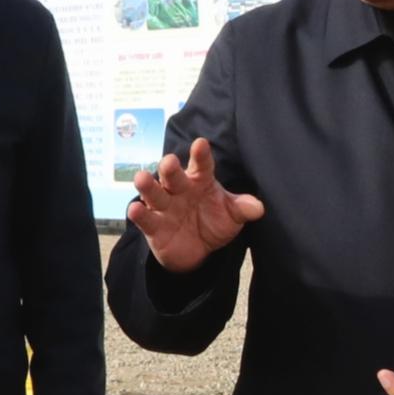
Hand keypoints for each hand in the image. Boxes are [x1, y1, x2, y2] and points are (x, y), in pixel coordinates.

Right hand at [128, 136, 263, 271]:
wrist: (197, 250)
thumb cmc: (214, 222)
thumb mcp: (232, 215)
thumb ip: (243, 208)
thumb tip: (258, 208)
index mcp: (200, 181)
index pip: (201, 165)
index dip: (201, 155)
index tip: (201, 144)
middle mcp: (179, 189)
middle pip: (172, 175)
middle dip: (170, 168)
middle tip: (169, 161)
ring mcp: (164, 206)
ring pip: (154, 193)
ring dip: (147, 186)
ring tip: (141, 178)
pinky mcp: (153, 226)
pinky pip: (145, 219)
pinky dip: (139, 215)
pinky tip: (135, 210)